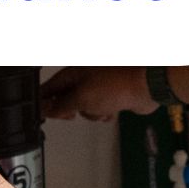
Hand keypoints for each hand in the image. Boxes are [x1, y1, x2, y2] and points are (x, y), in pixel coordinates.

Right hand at [40, 67, 158, 121]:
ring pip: (84, 106)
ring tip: (101, 110)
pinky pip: (100, 109)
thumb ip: (61, 104)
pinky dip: (104, 113)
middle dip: (70, 109)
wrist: (146, 86)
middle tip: (73, 114)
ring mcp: (100, 87)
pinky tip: (112, 112)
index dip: (44, 101)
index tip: (42, 115)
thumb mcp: (81, 98)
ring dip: (91, 113)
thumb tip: (44, 108)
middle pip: (66, 98)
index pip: (50, 87)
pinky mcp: (112, 96)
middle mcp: (85, 78)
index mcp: (74, 73)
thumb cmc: (114, 87)